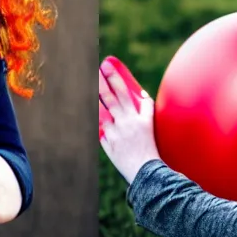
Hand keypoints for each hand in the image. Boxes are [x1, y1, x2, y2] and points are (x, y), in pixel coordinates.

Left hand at [98, 57, 160, 185]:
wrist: (145, 170)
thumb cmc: (150, 147)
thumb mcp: (151, 124)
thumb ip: (146, 108)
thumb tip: (140, 94)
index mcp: (136, 115)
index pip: (123, 90)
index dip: (114, 77)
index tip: (107, 65)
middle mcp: (124, 121)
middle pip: (110, 98)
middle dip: (101, 82)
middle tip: (95, 70)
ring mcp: (115, 133)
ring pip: (101, 111)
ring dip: (94, 98)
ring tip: (88, 87)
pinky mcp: (107, 144)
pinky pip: (97, 129)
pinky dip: (92, 120)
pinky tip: (86, 110)